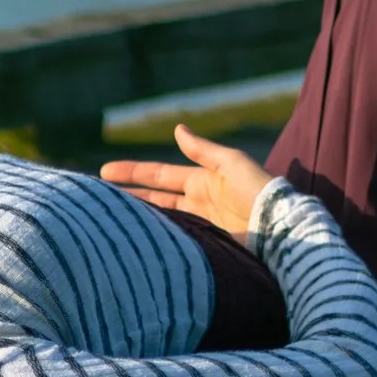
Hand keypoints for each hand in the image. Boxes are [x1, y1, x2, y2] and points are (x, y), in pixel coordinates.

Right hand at [99, 125, 271, 239]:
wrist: (278, 228)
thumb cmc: (257, 190)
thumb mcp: (230, 162)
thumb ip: (202, 149)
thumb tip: (177, 130)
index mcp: (202, 181)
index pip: (159, 176)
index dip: (132, 172)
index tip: (104, 172)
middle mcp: (197, 204)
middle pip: (154, 199)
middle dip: (128, 197)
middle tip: (98, 199)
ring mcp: (199, 226)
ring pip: (160, 220)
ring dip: (138, 218)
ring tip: (108, 220)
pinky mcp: (202, 246)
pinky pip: (172, 240)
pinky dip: (154, 238)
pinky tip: (135, 240)